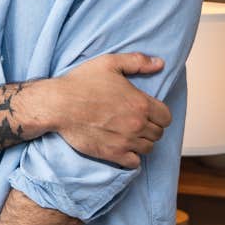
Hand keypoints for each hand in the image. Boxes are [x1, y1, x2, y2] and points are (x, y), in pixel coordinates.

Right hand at [49, 52, 170, 168]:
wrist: (58, 105)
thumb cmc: (81, 83)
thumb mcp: (110, 63)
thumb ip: (137, 62)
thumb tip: (160, 64)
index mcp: (140, 103)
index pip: (166, 117)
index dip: (159, 114)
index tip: (148, 112)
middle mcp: (137, 124)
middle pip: (158, 133)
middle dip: (150, 128)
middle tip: (136, 122)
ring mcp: (126, 141)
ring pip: (148, 148)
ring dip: (142, 142)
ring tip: (130, 135)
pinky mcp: (112, 153)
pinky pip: (134, 162)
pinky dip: (132, 157)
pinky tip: (124, 148)